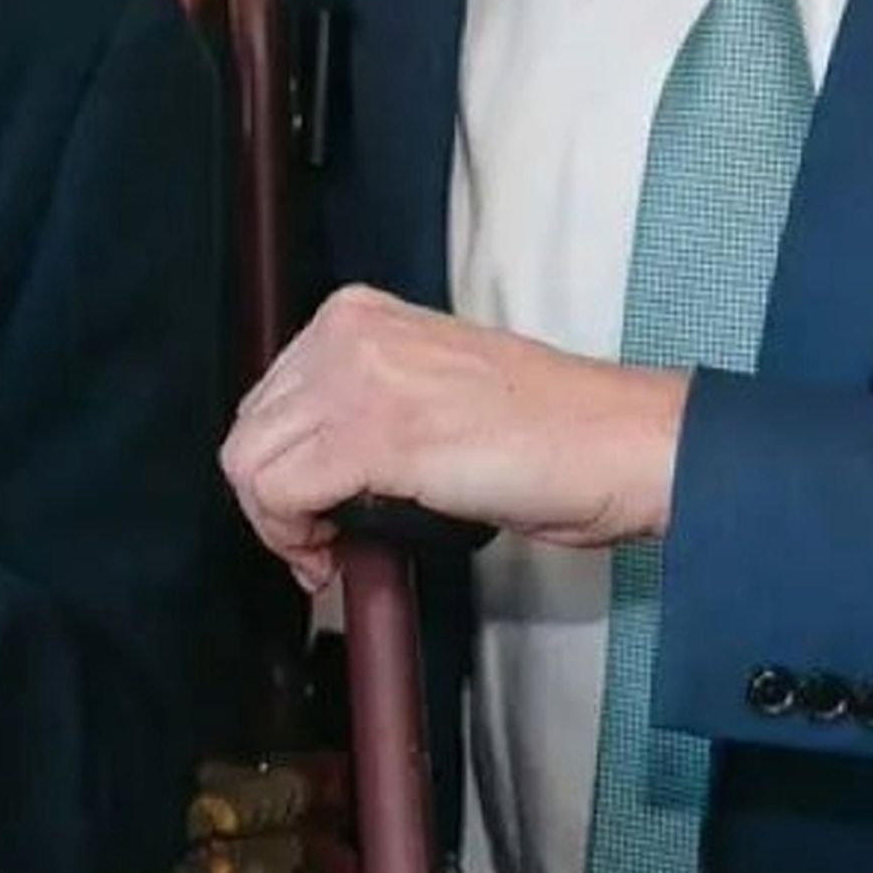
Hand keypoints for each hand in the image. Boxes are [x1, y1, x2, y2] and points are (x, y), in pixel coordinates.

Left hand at [219, 286, 689, 592]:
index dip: (279, 467)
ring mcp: (359, 380)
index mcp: (359, 315)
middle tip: (321, 542)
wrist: (622, 443)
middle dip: (273, 500)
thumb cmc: (553, 432)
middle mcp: (350, 335)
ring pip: (250, 464)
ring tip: (331, 551)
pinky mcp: (374, 435)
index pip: (269, 397)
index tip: (311, 509)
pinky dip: (293, 540)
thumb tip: (312, 463)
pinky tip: (335, 558)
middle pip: (252, 431)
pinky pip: (279, 494)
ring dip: (280, 526)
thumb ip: (364, 403)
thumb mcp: (431, 388)